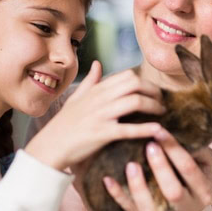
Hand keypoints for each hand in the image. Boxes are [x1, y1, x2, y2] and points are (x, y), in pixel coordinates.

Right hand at [25, 62, 164, 170]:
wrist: (50, 146)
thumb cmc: (64, 124)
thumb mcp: (76, 98)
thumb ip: (90, 81)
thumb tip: (98, 64)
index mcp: (96, 90)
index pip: (128, 76)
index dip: (146, 82)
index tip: (153, 91)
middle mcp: (100, 99)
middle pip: (135, 84)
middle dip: (154, 91)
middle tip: (162, 101)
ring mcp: (101, 116)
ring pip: (135, 102)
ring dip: (154, 106)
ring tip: (162, 113)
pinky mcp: (102, 134)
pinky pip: (128, 129)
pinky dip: (146, 129)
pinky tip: (159, 130)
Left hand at [103, 130, 211, 210]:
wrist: (184, 208)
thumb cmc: (191, 176)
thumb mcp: (202, 162)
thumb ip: (196, 148)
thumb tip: (182, 128)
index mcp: (204, 193)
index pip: (190, 170)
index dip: (175, 150)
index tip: (160, 131)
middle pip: (174, 193)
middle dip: (160, 167)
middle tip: (149, 145)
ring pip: (151, 210)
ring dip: (139, 186)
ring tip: (130, 164)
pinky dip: (119, 196)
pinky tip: (108, 179)